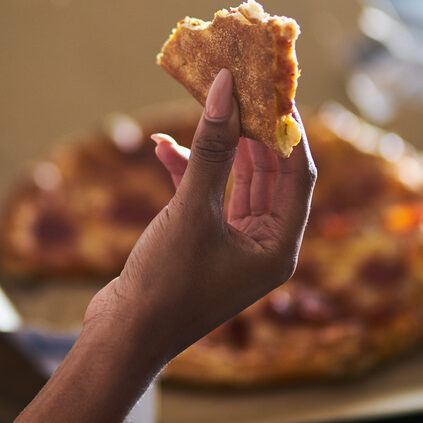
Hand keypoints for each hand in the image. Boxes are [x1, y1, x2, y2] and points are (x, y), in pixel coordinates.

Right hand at [83, 68, 315, 366]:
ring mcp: (233, 247)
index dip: (289, 129)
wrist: (123, 336)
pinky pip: (205, 198)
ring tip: (204, 105)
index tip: (275, 88)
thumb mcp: (191, 210)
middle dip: (252, 130)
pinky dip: (188, 173)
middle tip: (240, 86)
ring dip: (216, 147)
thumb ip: (211, 149)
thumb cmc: (165, 284)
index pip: (298, 174)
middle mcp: (264, 247)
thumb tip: (227, 90)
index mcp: (279, 247)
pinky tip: (163, 147)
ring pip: (234, 181)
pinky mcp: (202, 245)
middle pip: (269, 174)